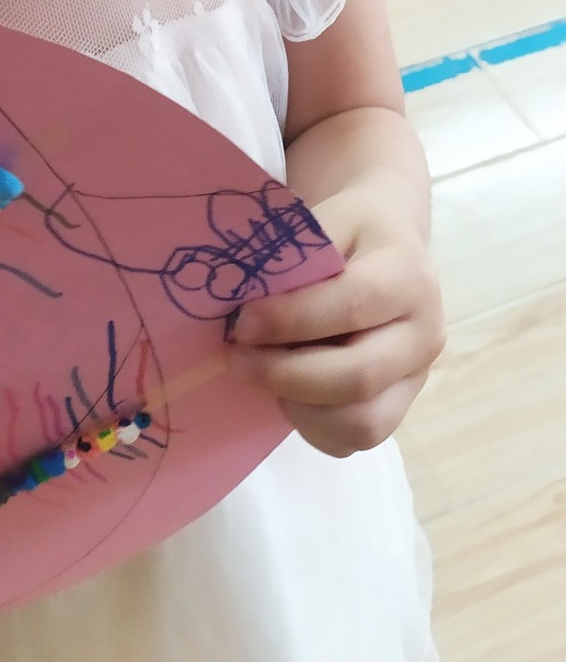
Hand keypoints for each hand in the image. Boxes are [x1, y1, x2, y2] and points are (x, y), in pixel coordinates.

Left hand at [228, 185, 445, 458]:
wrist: (388, 241)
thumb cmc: (349, 229)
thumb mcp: (323, 221)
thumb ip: (290, 261)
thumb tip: (240, 308)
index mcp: (408, 276)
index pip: (352, 306)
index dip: (291, 320)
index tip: (241, 323)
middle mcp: (424, 333)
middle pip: (358, 377)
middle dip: (285, 374)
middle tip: (236, 357)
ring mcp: (417, 377)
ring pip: (362, 423)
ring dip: (298, 406)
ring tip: (264, 374)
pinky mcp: (400, 407)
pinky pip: (353, 440)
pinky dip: (312, 425)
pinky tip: (288, 390)